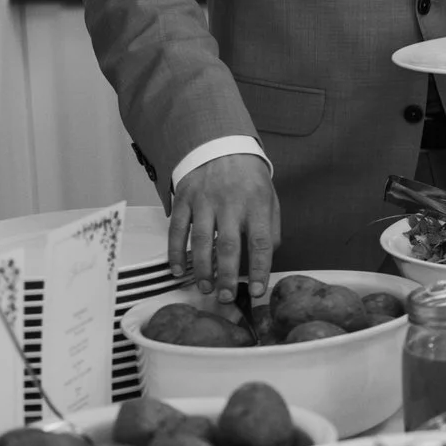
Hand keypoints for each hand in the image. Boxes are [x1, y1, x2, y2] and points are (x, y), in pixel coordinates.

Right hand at [170, 154, 278, 299]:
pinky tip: (177, 270)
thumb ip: (270, 229)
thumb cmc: (249, 180)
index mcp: (257, 204)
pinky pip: (177, 229)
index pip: (261, 241)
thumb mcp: (270, 199)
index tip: (258, 291)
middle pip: (228, 245)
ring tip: (205, 288)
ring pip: (201, 240)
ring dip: (202, 269)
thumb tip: (265, 259)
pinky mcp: (184, 199)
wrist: (221, 146)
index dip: (260, 268)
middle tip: (226, 298)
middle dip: (227, 275)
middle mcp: (230, 203)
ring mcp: (204, 200)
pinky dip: (175, 252)